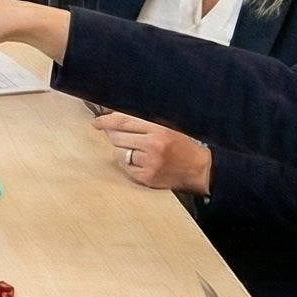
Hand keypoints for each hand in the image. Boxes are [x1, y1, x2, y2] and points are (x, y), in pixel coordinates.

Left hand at [91, 112, 211, 194]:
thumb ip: (143, 121)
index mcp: (158, 128)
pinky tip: (138, 161)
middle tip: (117, 135)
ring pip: (118, 153)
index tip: (97, 122)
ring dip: (120, 150)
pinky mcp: (147, 178)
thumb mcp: (166, 126)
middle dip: (112, 135)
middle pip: (116, 137)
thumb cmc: (181, 145)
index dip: (105, 120)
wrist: (199, 169)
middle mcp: (153, 145)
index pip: (123, 121)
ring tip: (134, 149)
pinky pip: (124, 168)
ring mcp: (150, 163)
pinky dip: (127, 164)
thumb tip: (113, 117)